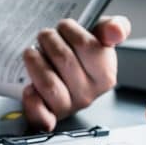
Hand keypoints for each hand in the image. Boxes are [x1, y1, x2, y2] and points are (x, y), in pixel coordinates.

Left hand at [22, 16, 130, 130]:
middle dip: (49, 40)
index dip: (70, 30)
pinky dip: (31, 101)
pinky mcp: (47, 117)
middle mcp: (88, 94)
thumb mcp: (98, 38)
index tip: (64, 27)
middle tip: (45, 36)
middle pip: (64, 60)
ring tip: (32, 53)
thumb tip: (115, 30)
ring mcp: (67, 108)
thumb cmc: (79, 57)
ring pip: (48, 83)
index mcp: (105, 76)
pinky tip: (29, 88)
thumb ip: (113, 28)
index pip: (87, 45)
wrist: (57, 77)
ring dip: (34, 61)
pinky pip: (40, 114)